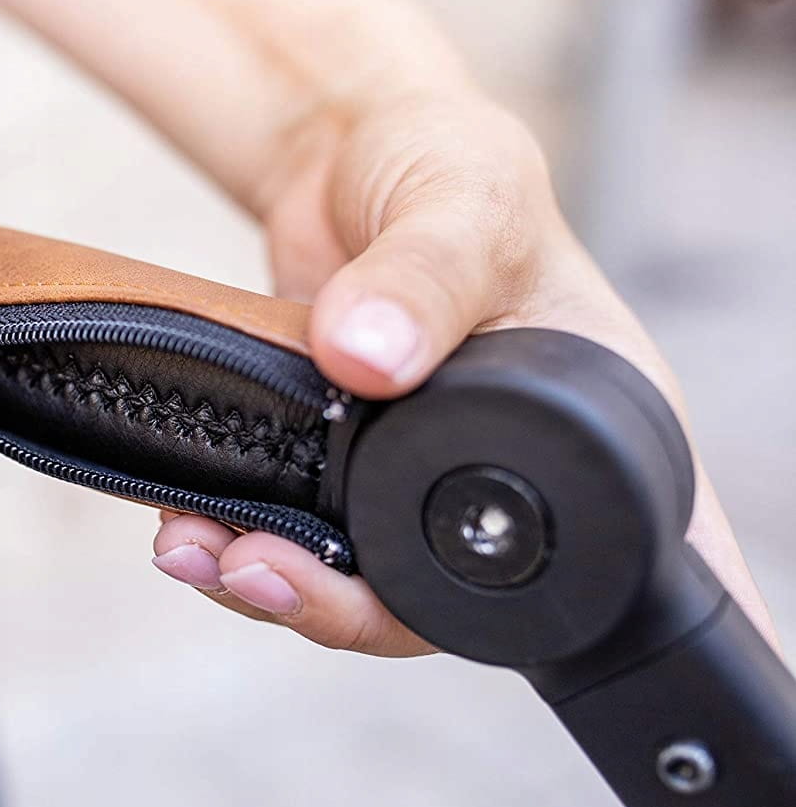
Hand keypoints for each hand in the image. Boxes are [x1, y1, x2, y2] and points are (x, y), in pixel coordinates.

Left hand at [150, 94, 774, 654]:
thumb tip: (368, 358)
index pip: (618, 564)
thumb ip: (424, 270)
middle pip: (452, 601)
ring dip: (272, 586)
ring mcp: (418, 484)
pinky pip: (298, 539)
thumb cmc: (442, 159)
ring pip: (359, 585)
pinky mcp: (341, 473)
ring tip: (196, 550)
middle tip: (261, 573)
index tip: (524, 654)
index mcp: (596, 424)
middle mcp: (508, 477)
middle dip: (349, 609)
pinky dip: (240, 542)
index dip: (585, 627)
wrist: (346, 152)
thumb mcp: (461, 194)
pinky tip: (187, 523)